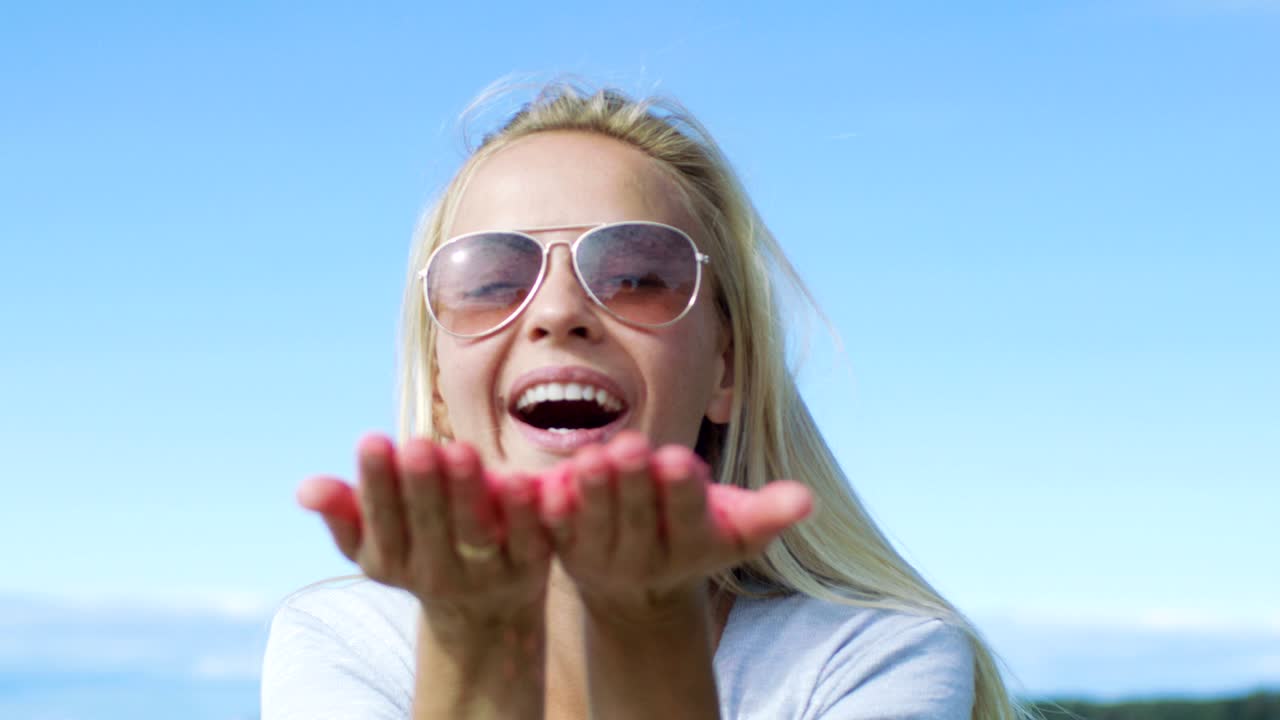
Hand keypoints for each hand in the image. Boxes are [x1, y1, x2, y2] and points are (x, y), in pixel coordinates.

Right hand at [297, 435, 551, 626]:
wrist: (482, 613)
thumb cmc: (417, 549)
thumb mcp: (376, 540)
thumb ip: (344, 512)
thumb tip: (305, 489)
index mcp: (392, 562)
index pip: (382, 524)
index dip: (377, 485)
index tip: (371, 439)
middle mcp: (437, 573)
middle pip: (430, 528)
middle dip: (422, 486)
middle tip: (417, 444)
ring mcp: (485, 574)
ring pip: (476, 533)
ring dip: (468, 492)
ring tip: (461, 450)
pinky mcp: (530, 568)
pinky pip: (529, 539)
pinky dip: (527, 513)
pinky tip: (524, 478)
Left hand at [539, 431, 812, 611]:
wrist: (640, 591)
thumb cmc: (695, 534)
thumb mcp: (736, 529)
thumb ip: (768, 513)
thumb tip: (808, 501)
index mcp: (691, 545)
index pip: (688, 517)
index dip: (681, 491)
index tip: (678, 460)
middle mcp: (646, 557)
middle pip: (638, 519)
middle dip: (633, 483)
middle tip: (630, 445)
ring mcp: (602, 558)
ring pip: (594, 525)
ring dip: (590, 492)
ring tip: (590, 456)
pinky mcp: (565, 552)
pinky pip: (554, 531)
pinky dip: (547, 509)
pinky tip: (541, 483)